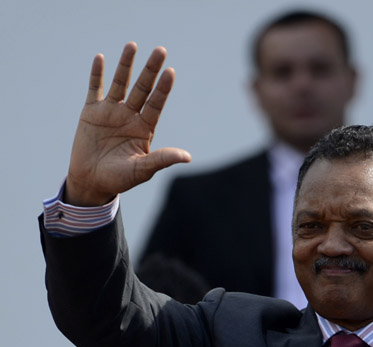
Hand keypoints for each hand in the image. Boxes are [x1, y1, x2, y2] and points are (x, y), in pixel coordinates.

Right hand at [65, 42, 190, 205]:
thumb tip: (187, 157)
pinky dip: (97, 75)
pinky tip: (101, 58)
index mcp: (145, 127)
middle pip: (142, 88)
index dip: (163, 88)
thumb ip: (162, 159)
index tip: (170, 71)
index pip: (156, 103)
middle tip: (160, 50)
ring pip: (120, 83)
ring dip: (126, 65)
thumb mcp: (142, 170)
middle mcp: (130, 115)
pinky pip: (94, 89)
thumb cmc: (120, 178)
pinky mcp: (91, 112)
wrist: (92, 181)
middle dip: (150, 70)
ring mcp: (111, 112)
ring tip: (133, 45)